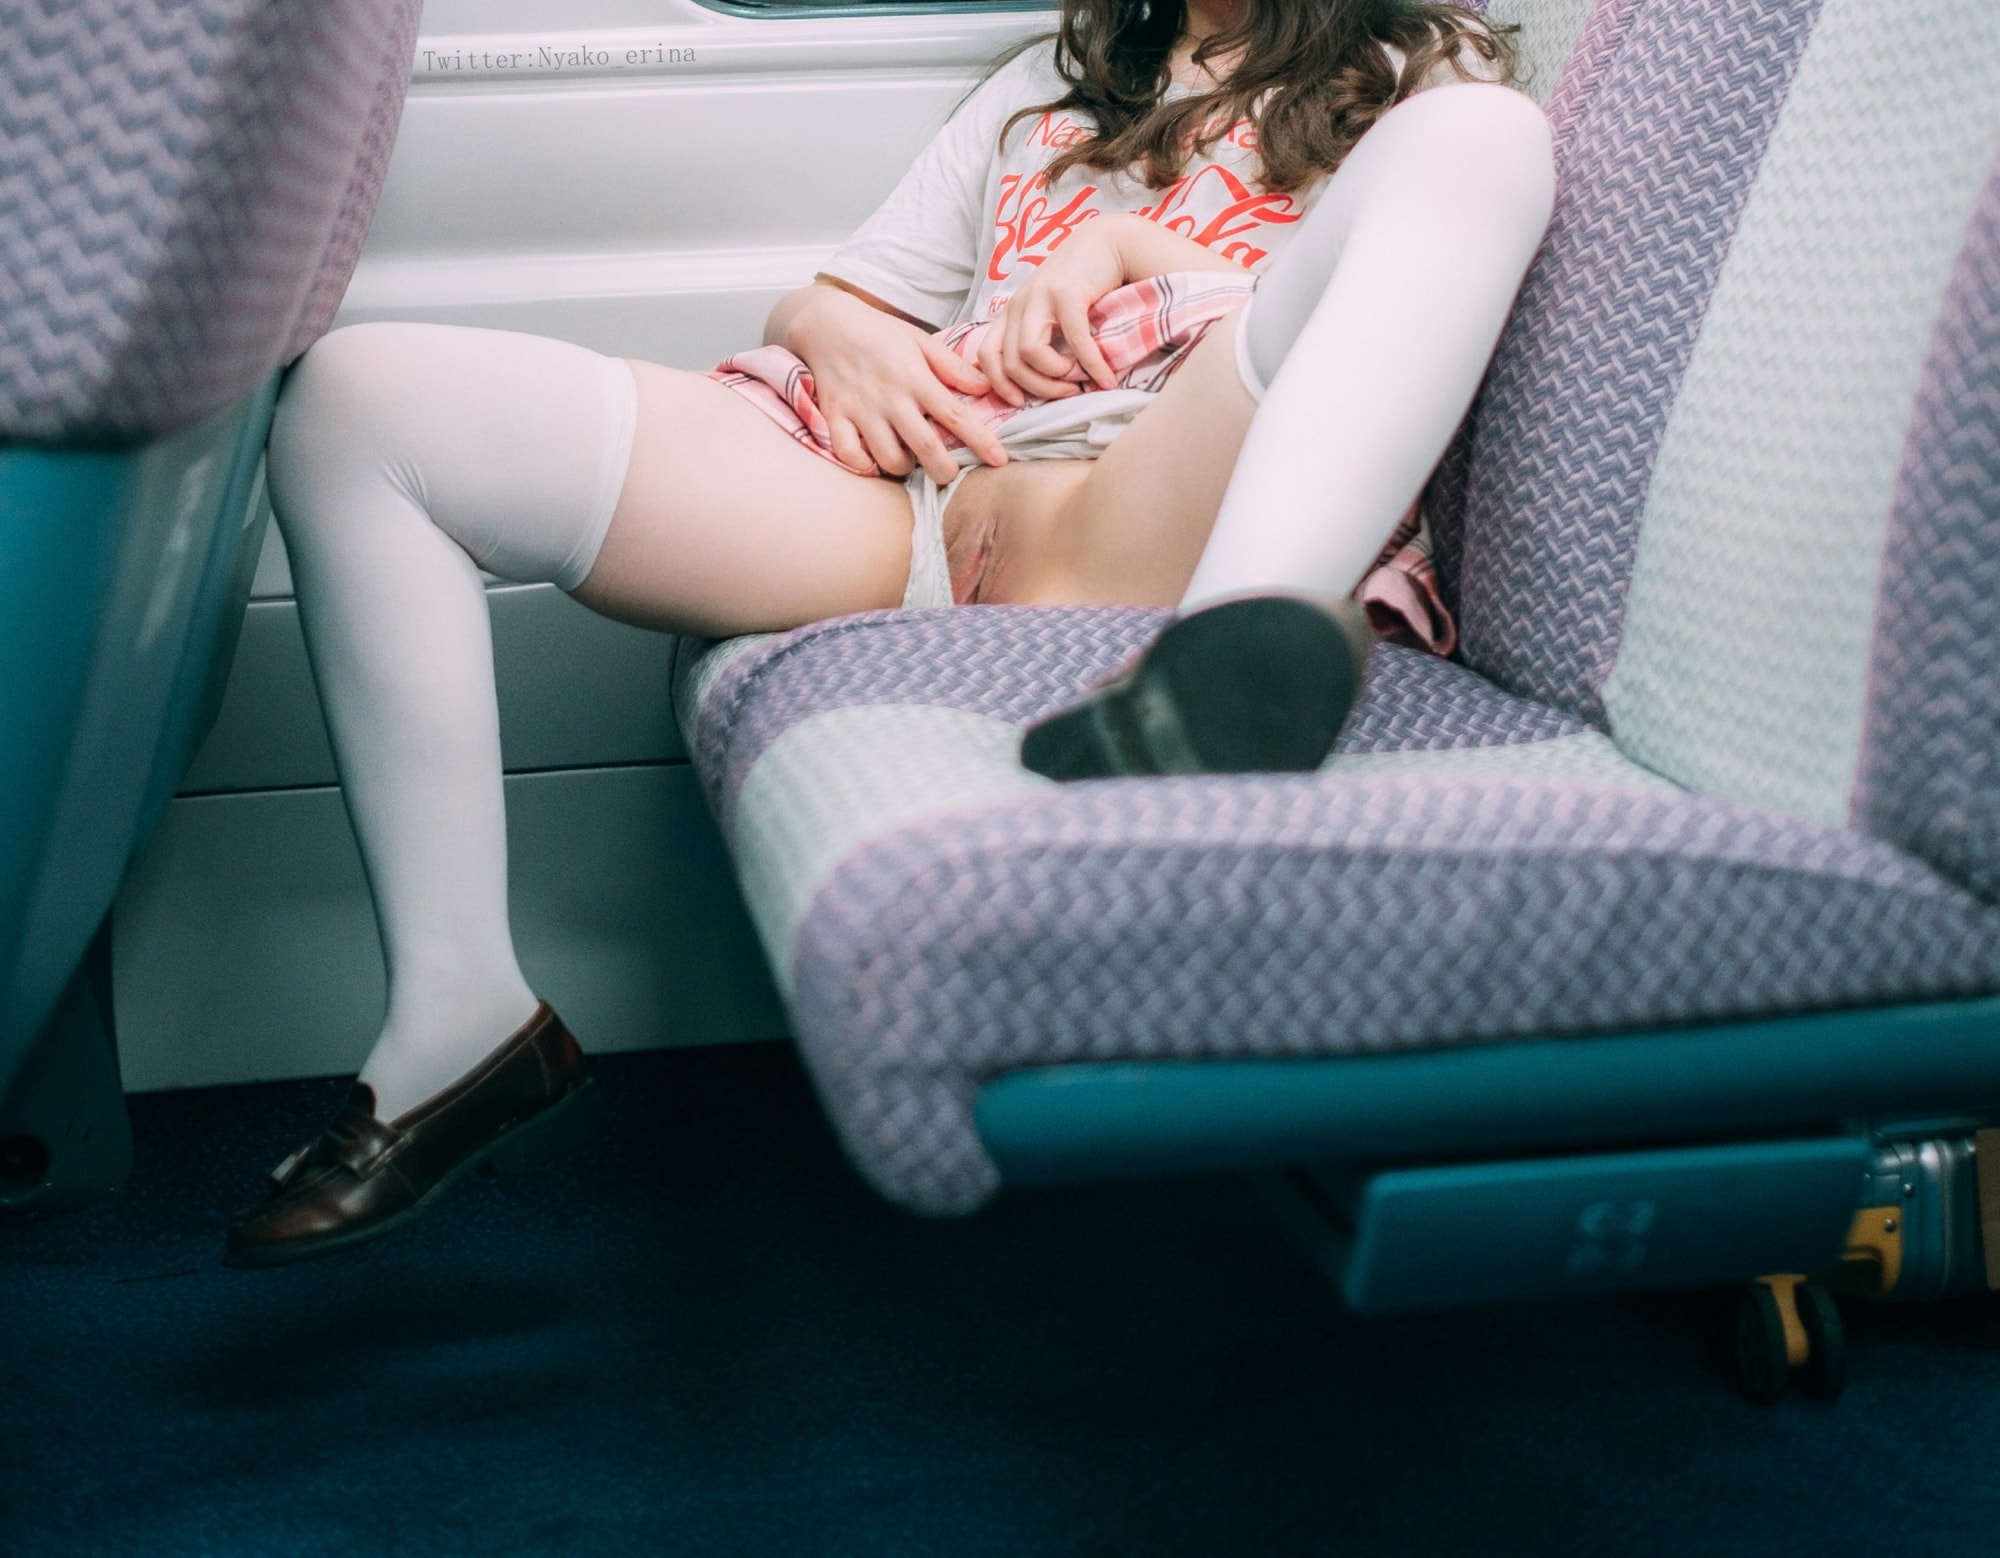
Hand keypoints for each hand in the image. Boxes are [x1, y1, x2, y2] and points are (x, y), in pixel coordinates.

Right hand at [777, 282, 1006, 483]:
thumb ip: (952, 367)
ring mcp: (861, 409)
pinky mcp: (835, 417)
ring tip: (910, 461)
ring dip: (905, 468)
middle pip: (925, 447)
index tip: (999, 460)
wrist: (827, 322)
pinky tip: (873, 460)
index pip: (955, 415)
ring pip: (888, 457)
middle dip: (944, 470)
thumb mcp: (920, 341)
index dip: (980, 440)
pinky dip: (863, 465)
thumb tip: (985, 388)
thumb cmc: (879, 332)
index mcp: (916, 378)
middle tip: (949, 473)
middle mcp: (890, 397)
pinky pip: (849, 455)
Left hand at [976, 215, 1128, 407]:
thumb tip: (1044, 383)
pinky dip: (1091, 367)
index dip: (1000, 385)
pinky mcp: (1066, 293)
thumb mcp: (1054, 314)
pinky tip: (1106, 379)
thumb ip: (1043, 338)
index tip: (1021, 402)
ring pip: (1028, 353)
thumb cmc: (1086, 285)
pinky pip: (1074, 343)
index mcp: (1012, 312)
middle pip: (1009, 363)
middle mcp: (1019, 304)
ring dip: (1056, 377)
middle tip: (1066, 394)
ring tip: (1080, 379)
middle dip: (1038, 389)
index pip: (986, 354)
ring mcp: (1040, 296)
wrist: (1110, 243)